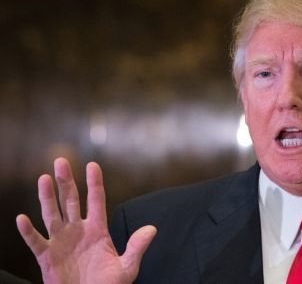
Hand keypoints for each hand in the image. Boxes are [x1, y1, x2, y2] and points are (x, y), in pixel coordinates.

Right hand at [16, 158, 156, 283]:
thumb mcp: (127, 267)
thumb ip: (136, 247)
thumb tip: (151, 229)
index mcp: (97, 230)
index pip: (96, 201)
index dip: (94, 183)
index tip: (92, 165)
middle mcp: (77, 231)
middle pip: (70, 201)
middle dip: (66, 181)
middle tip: (61, 161)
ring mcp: (61, 242)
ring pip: (52, 215)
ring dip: (47, 197)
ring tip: (44, 178)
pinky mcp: (47, 257)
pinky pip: (36, 242)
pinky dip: (28, 232)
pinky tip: (22, 218)